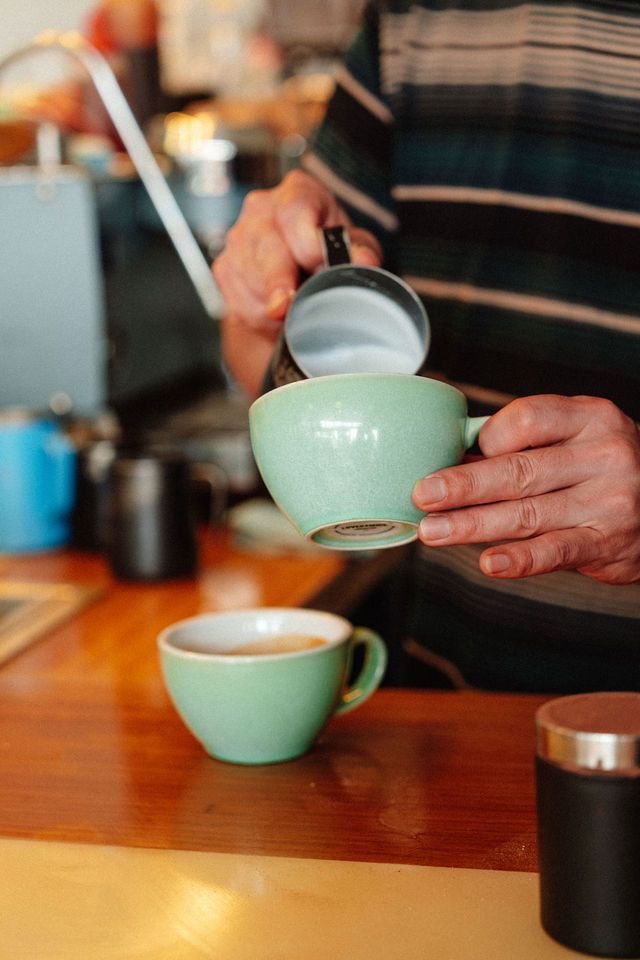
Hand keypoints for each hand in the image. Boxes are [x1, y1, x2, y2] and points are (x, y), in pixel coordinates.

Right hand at [213, 169, 381, 338]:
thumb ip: (360, 251)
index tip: (316, 264)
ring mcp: (238, 238)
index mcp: (297, 193)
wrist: (295, 268)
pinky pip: (238, 301)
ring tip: (294, 309)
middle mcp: (261, 209)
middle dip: (278, 281)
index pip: (294, 211)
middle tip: (286, 306)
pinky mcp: (224, 268)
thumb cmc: (327, 249)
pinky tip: (275, 314)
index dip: (305, 241)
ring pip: (249, 279)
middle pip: (266, 247)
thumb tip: (364, 261)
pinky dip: (259, 316)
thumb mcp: (352, 246)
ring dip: (272, 304)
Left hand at [412, 395, 639, 583]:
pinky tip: (488, 563)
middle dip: (462, 485)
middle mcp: (603, 455)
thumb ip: (527, 444)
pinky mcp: (608, 543)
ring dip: (472, 524)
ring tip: (433, 531)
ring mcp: (609, 501)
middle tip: (422, 495)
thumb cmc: (602, 467)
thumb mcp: (577, 438)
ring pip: (527, 514)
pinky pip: (555, 551)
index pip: (526, 420)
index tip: (455, 455)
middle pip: (518, 470)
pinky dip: (519, 558)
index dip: (486, 439)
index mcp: (590, 417)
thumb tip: (454, 459)